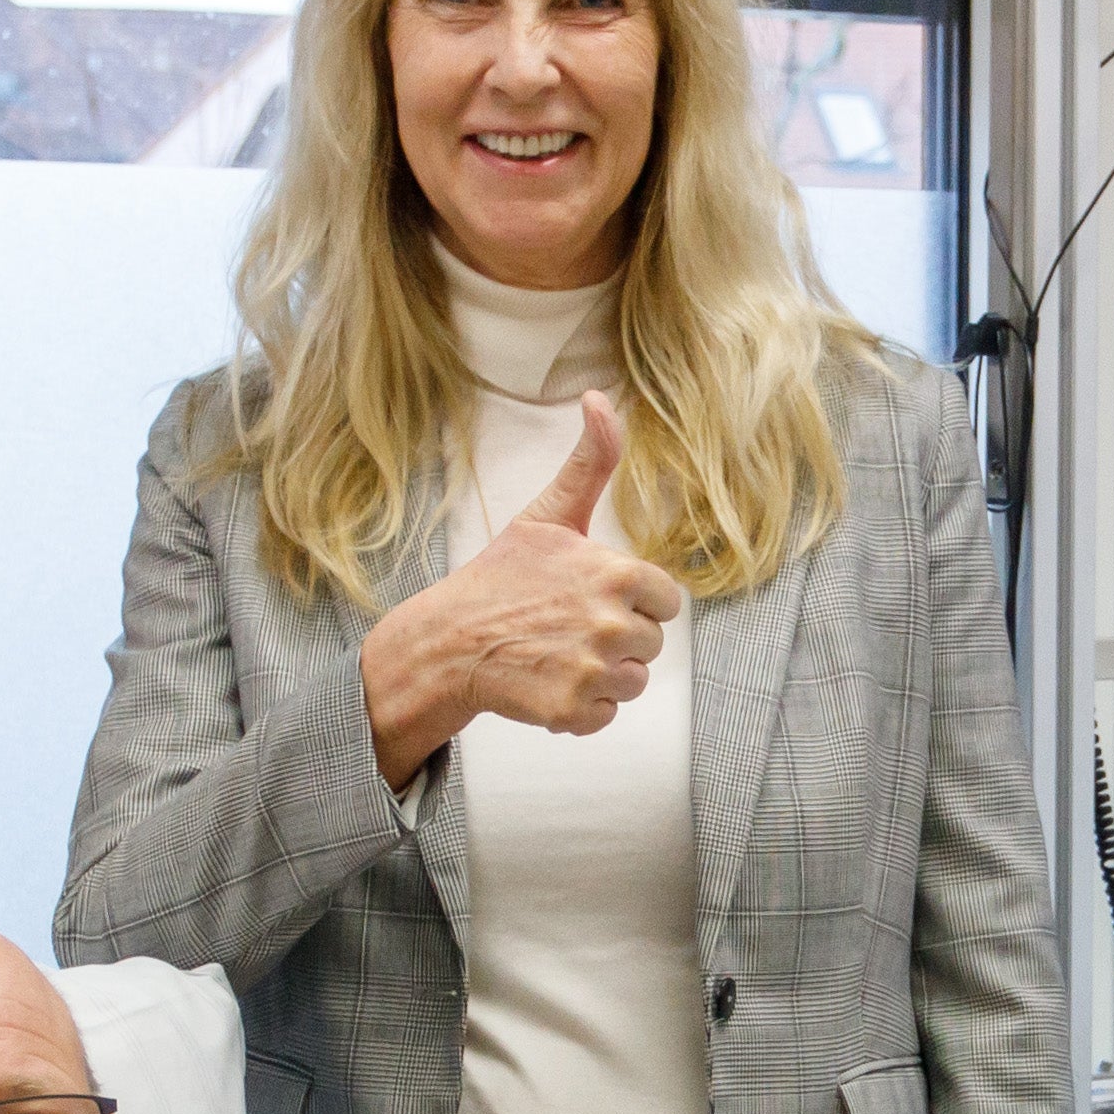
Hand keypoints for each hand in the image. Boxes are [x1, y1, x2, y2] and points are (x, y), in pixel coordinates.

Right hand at [362, 391, 692, 778]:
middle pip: (651, 642)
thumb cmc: (499, 578)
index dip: (633, 600)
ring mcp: (593, 670)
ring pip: (632, 681)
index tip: (594, 597)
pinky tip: (548, 680)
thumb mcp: (548, 515)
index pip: (665, 600)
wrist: (447, 641)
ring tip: (557, 653)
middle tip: (567, 626)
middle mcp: (612, 623)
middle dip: (617, 638)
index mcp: (618, 574)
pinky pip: (605, 715)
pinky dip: (581, 707)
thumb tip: (601, 398)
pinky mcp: (573, 709)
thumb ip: (590, 462)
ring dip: (602, 675)